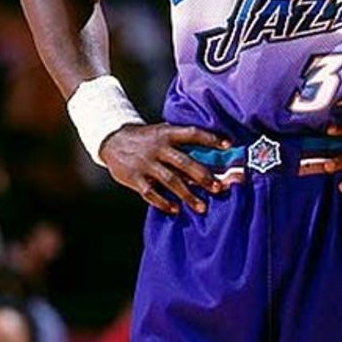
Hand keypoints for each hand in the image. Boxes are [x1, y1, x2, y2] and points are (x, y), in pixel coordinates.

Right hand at [99, 123, 230, 214]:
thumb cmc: (146, 138)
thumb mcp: (162, 132)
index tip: (229, 145)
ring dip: (188, 195)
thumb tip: (210, 154)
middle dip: (203, 176)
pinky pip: (150, 193)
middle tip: (218, 188)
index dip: (211, 138)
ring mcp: (146, 163)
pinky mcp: (134, 178)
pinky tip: (175, 209)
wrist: (112, 140)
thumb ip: (181, 142)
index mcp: (167, 133)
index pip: (193, 133)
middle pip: (185, 162)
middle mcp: (158, 148)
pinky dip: (163, 202)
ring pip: (171, 181)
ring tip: (202, 207)